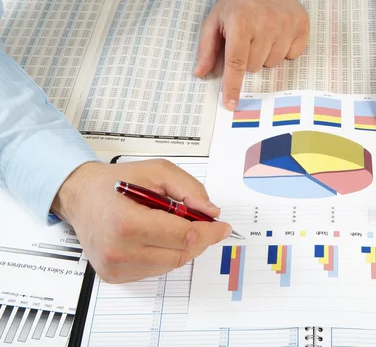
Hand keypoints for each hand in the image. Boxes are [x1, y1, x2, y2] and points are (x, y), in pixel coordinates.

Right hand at [51, 160, 231, 282]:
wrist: (80, 196)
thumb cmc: (115, 183)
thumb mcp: (157, 172)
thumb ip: (189, 190)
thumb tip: (211, 212)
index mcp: (128, 223)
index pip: (184, 236)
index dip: (210, 232)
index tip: (222, 227)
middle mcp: (119, 250)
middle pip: (181, 253)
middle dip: (198, 238)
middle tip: (201, 222)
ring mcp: (115, 267)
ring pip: (171, 264)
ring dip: (181, 246)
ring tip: (170, 224)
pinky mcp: (115, 276)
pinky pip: (155, 270)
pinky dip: (164, 254)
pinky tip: (155, 236)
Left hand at [195, 0, 308, 109]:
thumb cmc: (239, 4)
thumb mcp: (216, 20)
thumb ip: (207, 48)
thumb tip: (201, 72)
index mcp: (241, 21)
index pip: (236, 62)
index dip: (232, 85)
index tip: (230, 104)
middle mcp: (266, 23)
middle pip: (254, 66)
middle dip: (248, 58)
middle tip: (248, 39)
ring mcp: (286, 25)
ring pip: (272, 63)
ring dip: (266, 54)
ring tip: (263, 34)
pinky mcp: (302, 27)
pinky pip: (291, 56)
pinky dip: (284, 50)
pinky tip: (278, 34)